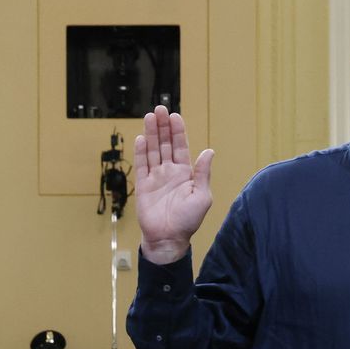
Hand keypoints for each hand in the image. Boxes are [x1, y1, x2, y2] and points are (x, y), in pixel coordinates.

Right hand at [133, 105, 213, 265]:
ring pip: (153, 150)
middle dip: (163, 126)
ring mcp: (155, 178)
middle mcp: (169, 172)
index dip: (178, 131)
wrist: (168, 239)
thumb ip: (203, 173)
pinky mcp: (143, 186)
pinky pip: (141, 165)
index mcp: (185, 173)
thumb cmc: (188, 221)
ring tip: (150, 117)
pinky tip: (142, 138)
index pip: (181, 147)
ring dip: (152, 134)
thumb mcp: (202, 196)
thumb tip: (209, 151)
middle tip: (159, 109)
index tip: (174, 116)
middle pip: (165, 144)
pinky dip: (141, 152)